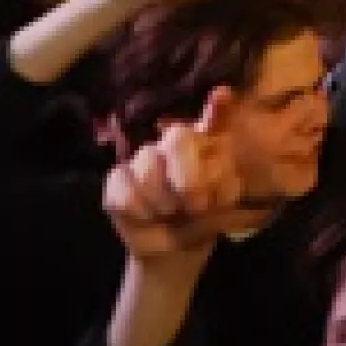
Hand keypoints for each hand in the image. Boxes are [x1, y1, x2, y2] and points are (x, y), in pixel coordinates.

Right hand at [101, 89, 248, 267]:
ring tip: (173, 214)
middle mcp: (174, 143)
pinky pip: (125, 191)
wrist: (175, 251)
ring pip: (147, 168)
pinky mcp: (117, 180)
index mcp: (208, 144)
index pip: (214, 118)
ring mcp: (143, 158)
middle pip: (177, 138)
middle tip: (198, 206)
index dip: (217, 107)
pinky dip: (141, 212)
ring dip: (165, 202)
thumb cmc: (204, 220)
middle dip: (189, 177)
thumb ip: (227, 185)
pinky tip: (149, 217)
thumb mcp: (226, 208)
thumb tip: (227, 149)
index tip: (223, 95)